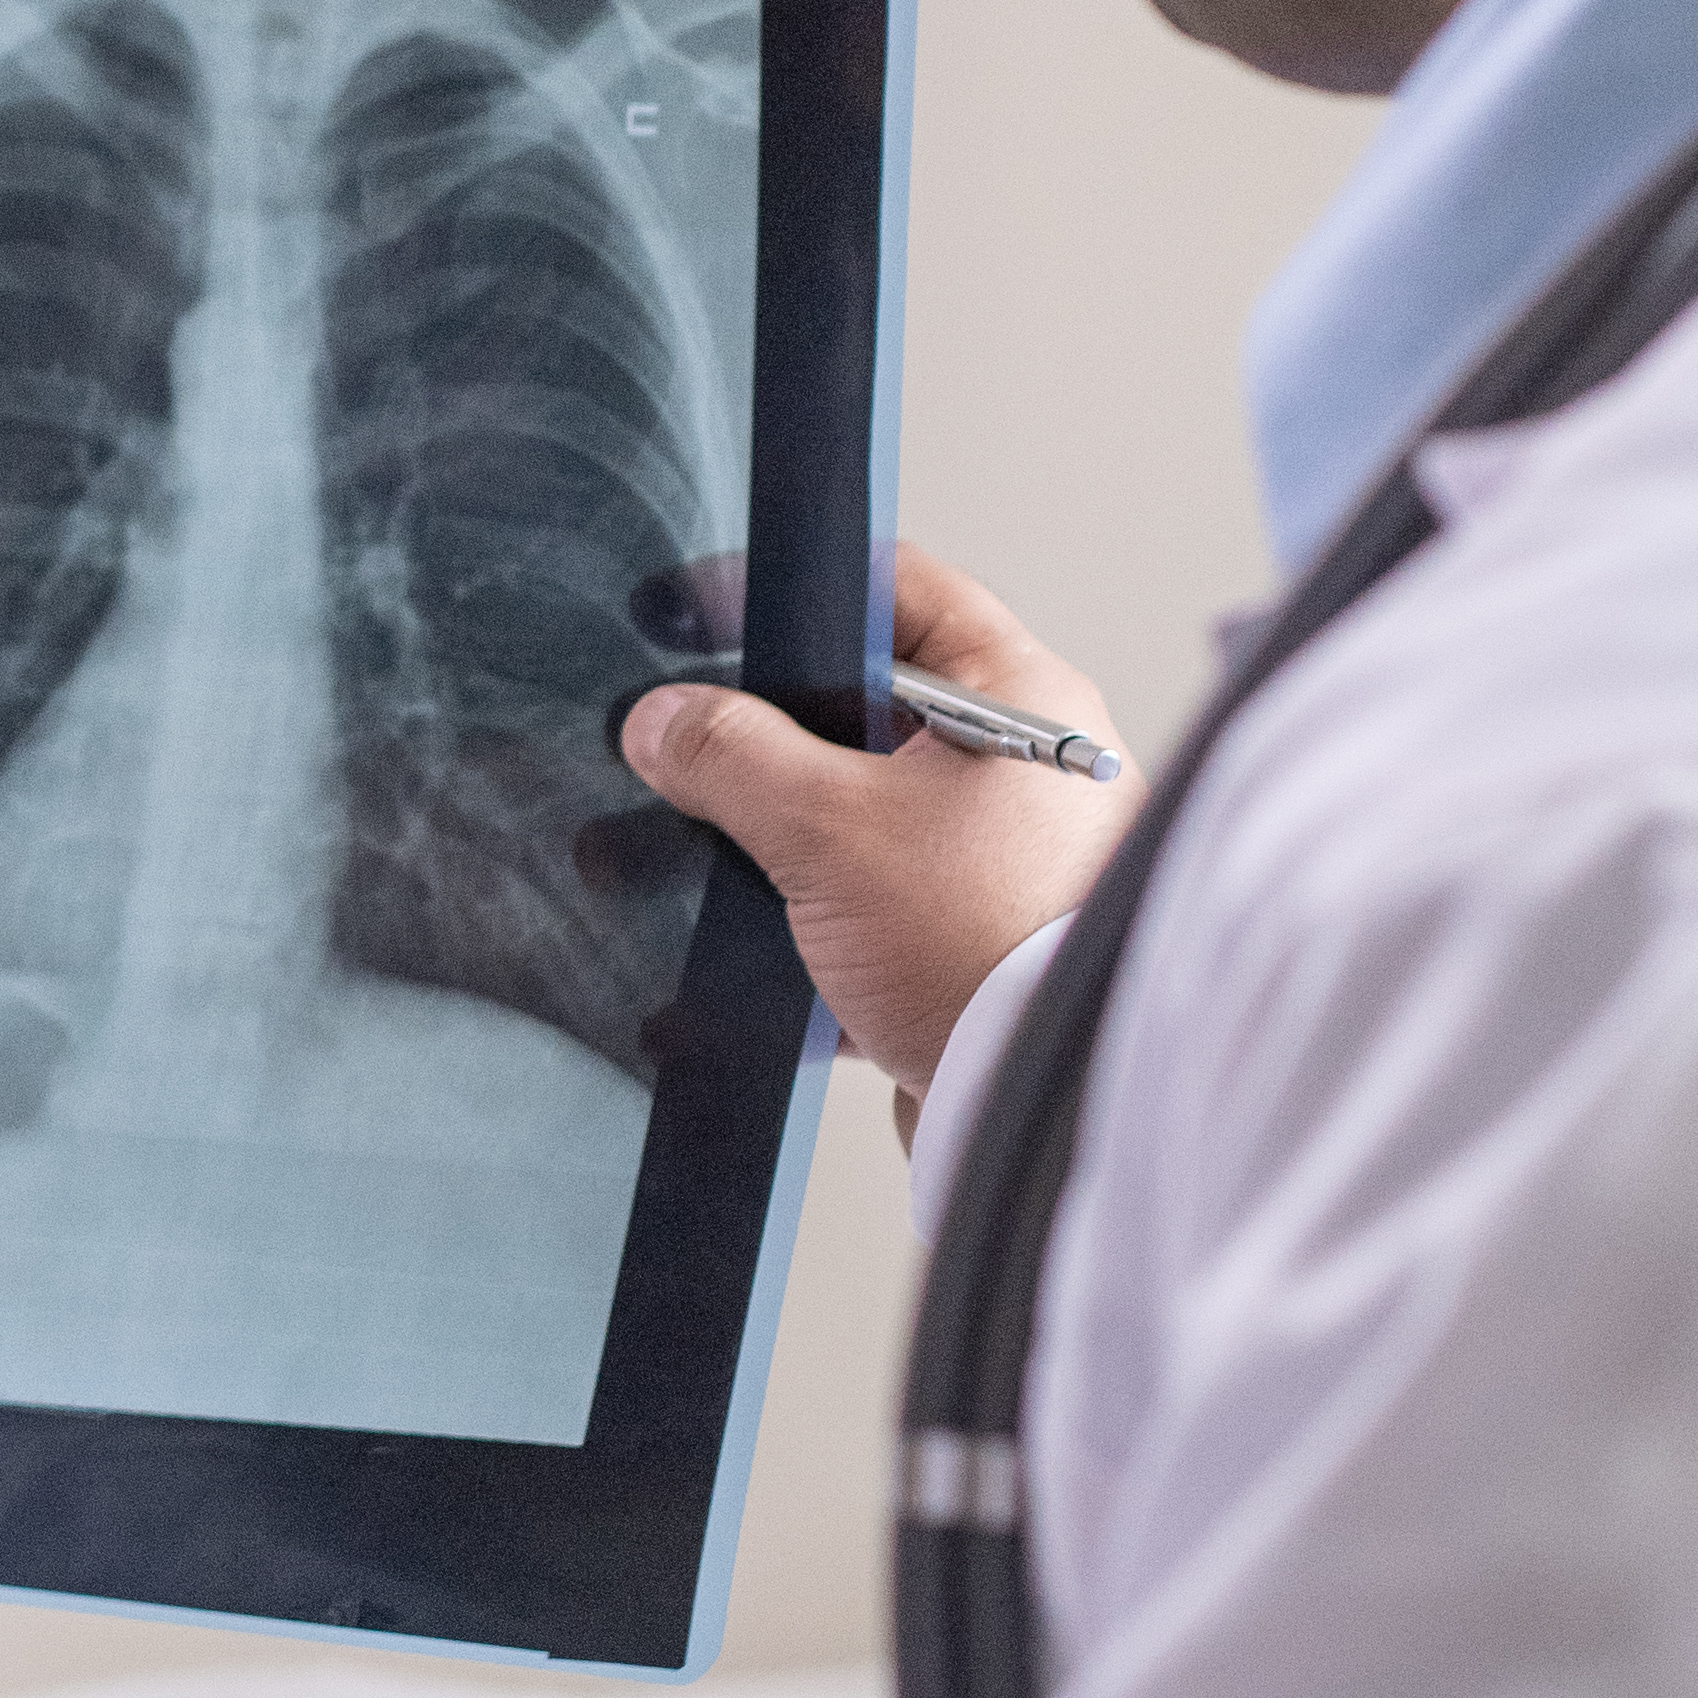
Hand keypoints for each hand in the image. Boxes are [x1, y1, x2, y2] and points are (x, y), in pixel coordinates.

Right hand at [615, 538, 1137, 1124]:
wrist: (1033, 1108)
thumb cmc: (986, 947)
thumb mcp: (829, 829)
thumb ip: (732, 757)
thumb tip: (664, 720)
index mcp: (1020, 697)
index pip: (900, 591)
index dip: (797, 590)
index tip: (708, 612)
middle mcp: (1024, 767)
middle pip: (867, 707)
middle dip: (763, 733)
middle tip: (685, 740)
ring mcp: (1000, 857)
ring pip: (859, 814)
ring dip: (773, 837)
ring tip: (688, 848)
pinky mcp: (972, 941)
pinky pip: (869, 906)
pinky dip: (804, 921)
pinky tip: (739, 939)